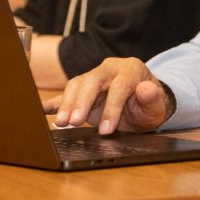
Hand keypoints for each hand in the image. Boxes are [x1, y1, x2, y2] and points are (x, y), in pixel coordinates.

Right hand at [42, 57, 169, 134]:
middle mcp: (108, 69)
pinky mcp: (83, 89)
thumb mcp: (157, 105)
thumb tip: (146, 88)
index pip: (118, 87)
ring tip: (61, 123)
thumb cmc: (149, 104)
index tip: (106, 129)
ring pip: (76, 85)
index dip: (111, 108)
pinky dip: (54, 102)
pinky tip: (42, 110)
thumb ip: (153, 97)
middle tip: (73, 122)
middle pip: (91, 81)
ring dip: (67, 104)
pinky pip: (66, 94)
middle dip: (81, 102)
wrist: (142, 103)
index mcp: (129, 70)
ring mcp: (93, 77)